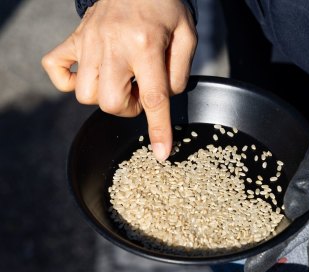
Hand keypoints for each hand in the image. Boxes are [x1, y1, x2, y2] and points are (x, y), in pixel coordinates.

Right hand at [41, 0, 196, 160]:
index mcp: (145, 46)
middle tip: (140, 92)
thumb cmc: (166, 6)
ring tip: (121, 81)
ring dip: (105, 97)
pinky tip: (91, 75)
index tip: (162, 153)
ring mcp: (89, 42)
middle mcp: (113, 46)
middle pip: (111, 103)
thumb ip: (180, 72)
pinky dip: (68, 80)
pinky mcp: (75, 37)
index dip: (158, 129)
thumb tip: (165, 99)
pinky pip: (55, 68)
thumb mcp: (187, 35)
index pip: (153, 98)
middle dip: (129, 108)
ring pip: (84, 94)